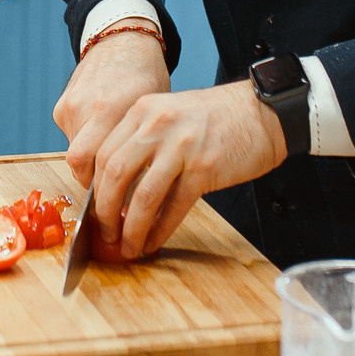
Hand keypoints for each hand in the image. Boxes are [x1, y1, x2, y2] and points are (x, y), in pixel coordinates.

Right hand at [54, 29, 172, 187]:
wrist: (122, 42)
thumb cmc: (147, 78)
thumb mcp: (152, 113)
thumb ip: (141, 146)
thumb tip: (140, 193)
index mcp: (112, 109)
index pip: (97, 166)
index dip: (107, 190)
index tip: (121, 205)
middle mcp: (86, 108)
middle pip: (78, 164)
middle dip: (93, 184)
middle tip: (112, 197)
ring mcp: (70, 106)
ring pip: (75, 152)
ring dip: (92, 164)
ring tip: (114, 163)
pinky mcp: (61, 106)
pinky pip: (72, 137)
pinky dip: (86, 144)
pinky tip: (103, 136)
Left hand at [89, 80, 286, 257]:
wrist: (262, 113)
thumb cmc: (216, 119)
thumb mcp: (169, 116)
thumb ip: (142, 140)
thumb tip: (115, 187)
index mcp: (142, 110)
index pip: (103, 152)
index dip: (93, 186)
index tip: (92, 208)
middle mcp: (156, 125)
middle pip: (115, 173)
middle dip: (104, 210)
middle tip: (104, 232)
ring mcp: (181, 147)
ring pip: (142, 195)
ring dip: (131, 227)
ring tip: (127, 245)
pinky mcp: (204, 168)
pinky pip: (174, 206)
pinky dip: (160, 229)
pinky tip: (153, 241)